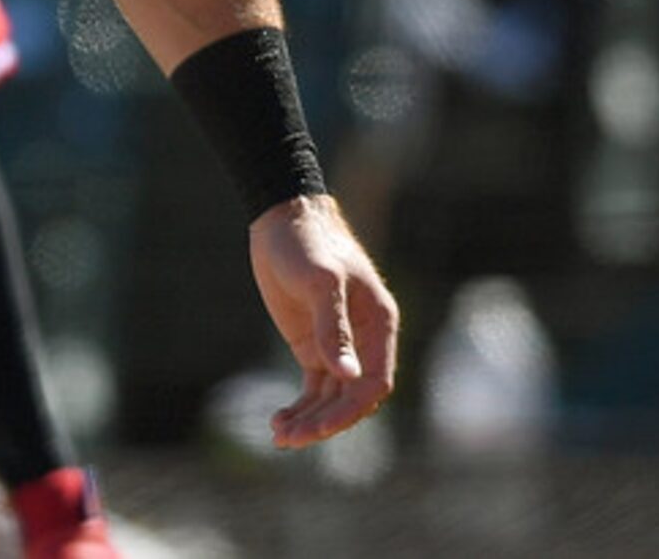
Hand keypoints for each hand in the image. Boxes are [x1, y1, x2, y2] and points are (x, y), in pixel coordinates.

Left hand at [246, 193, 398, 446]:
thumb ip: (333, 327)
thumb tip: (347, 374)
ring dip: (310, 419)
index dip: (350, 409)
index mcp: (379, 326)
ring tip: (279, 436)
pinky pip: (315, 386)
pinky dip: (301, 406)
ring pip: (332, 397)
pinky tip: (279, 420)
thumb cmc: (307, 243)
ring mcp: (338, 345)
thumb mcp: (320, 281)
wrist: (281, 219)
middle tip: (289, 439)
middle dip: (325, 421)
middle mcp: (364, 341)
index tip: (318, 427)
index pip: (374, 383)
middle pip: (353, 397)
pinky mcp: (313, 345)